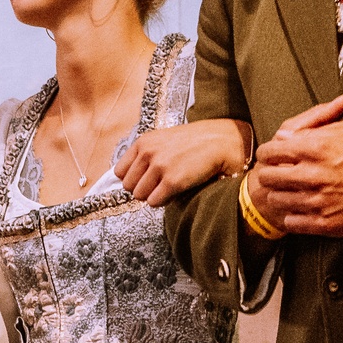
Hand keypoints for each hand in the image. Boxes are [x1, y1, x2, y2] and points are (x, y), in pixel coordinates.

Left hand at [116, 117, 254, 205]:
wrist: (222, 141)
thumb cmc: (196, 142)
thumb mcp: (164, 140)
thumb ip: (146, 155)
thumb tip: (131, 179)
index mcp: (143, 142)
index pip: (120, 172)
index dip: (134, 178)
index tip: (146, 179)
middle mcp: (148, 153)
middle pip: (128, 186)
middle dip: (143, 189)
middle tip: (160, 184)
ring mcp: (160, 167)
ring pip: (139, 196)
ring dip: (153, 196)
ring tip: (169, 187)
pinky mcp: (173, 181)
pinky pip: (154, 202)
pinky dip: (163, 202)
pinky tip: (175, 192)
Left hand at [253, 98, 342, 237]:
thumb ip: (314, 131)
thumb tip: (285, 135)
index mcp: (318, 148)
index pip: (274, 150)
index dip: (268, 152)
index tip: (270, 155)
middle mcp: (313, 174)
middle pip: (269, 176)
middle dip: (269, 174)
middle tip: (275, 175)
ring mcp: (316, 200)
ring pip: (277, 199)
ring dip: (280, 195)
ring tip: (289, 193)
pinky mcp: (322, 222)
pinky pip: (291, 221)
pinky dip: (292, 216)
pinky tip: (300, 210)